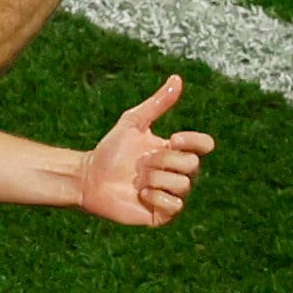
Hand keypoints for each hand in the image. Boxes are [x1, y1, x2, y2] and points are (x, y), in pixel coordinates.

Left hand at [75, 75, 213, 223]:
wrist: (89, 177)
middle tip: (141, 163)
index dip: (194, 141)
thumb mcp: (133, 122)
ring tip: (137, 179)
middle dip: (163, 161)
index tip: (173, 138)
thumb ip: (157, 103)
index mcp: (175, 151)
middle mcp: (177, 172)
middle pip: (192, 165)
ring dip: (155, 179)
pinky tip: (140, 194)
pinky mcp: (162, 214)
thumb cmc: (110, 150)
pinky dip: (156, 197)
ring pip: (183, 185)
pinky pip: (175, 206)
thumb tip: (177, 78)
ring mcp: (171, 194)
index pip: (204, 145)